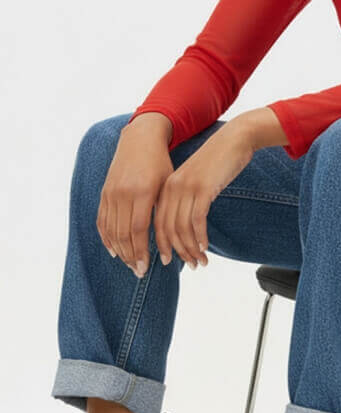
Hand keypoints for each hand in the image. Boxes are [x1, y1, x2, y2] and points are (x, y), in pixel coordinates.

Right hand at [96, 112, 173, 277]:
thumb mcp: (167, 185)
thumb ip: (163, 210)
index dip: (141, 251)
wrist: (140, 140)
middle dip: (131, 256)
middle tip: (138, 272)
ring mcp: (111, 193)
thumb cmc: (161, 164)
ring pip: (111, 230)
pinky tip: (114, 251)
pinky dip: (106, 238)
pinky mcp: (104, 192)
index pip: (138, 230)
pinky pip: (102, 220)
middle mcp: (123, 193)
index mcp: (142, 192)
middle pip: (122, 234)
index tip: (146, 267)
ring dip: (120, 251)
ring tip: (130, 264)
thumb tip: (168, 241)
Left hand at [154, 119, 256, 268]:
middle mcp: (172, 189)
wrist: (234, 140)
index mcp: (166, 188)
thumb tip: (186, 227)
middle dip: (178, 252)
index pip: (157, 224)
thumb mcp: (197, 182)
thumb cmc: (218, 163)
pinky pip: (197, 220)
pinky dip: (200, 237)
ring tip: (201, 262)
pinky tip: (205, 247)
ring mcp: (186, 188)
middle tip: (191, 266)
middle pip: (167, 229)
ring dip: (191, 249)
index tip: (169, 262)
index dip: (162, 246)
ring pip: (182, 228)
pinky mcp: (203, 188)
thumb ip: (187, 201)